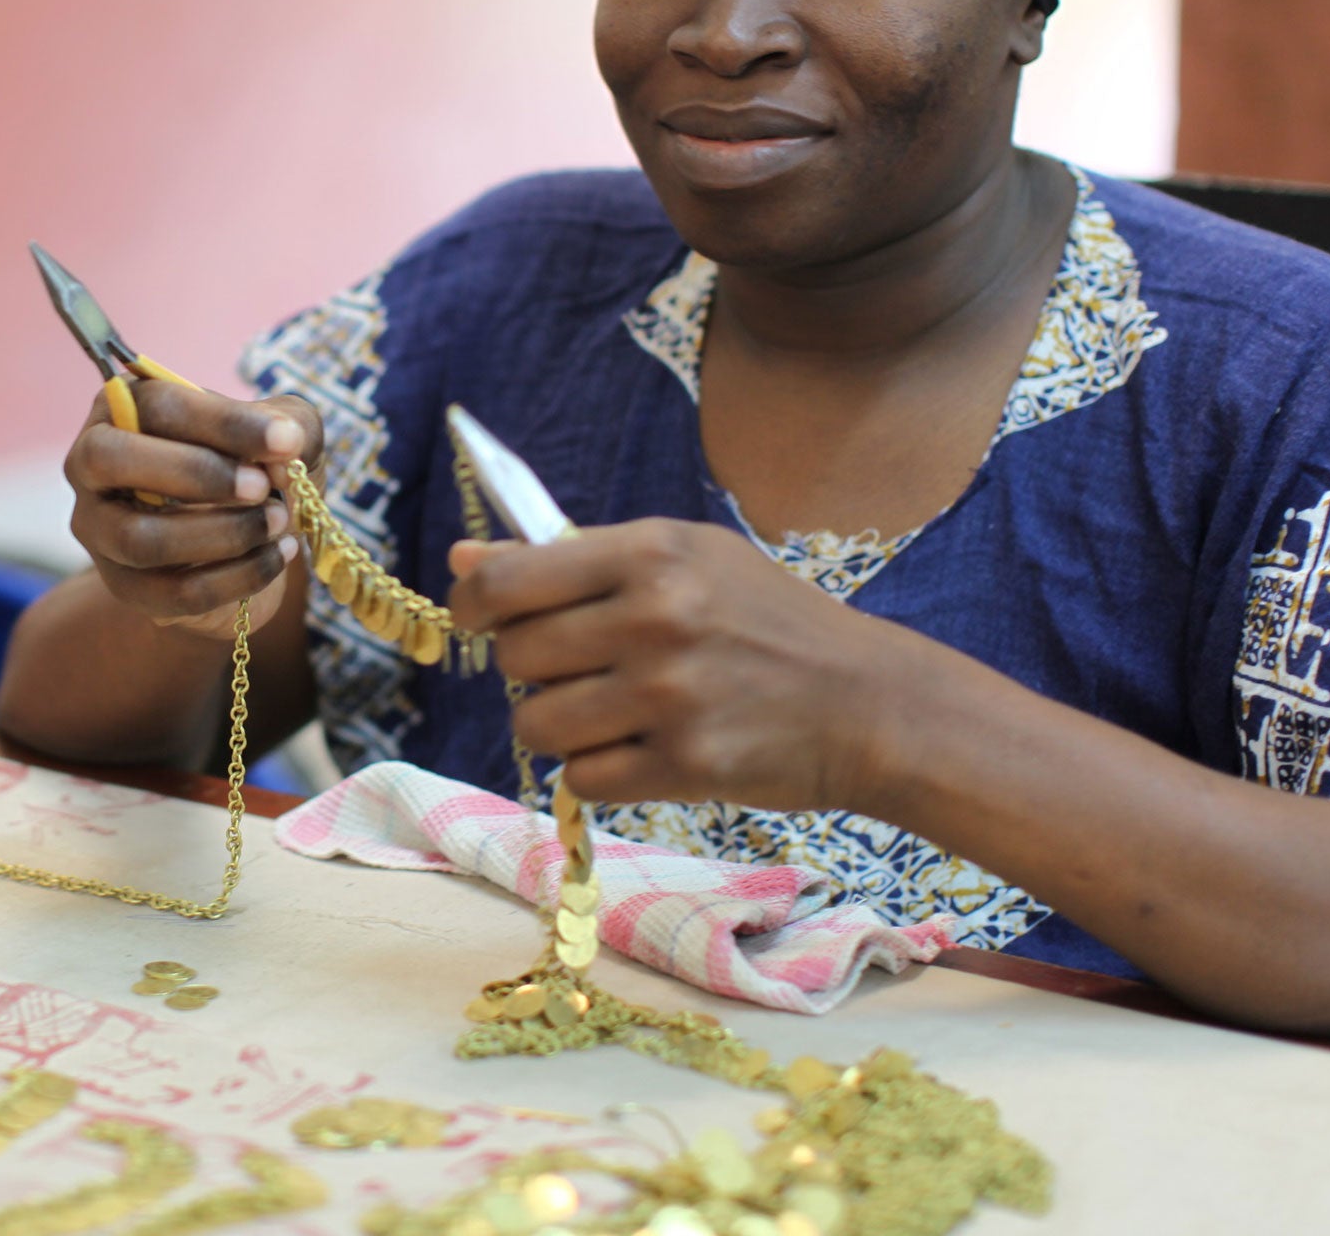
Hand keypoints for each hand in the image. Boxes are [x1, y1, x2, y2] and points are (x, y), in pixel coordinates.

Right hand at [64, 382, 322, 642]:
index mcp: (128, 407)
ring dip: (224, 532)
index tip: (285, 441)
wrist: (252, 536)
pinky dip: (239, 576)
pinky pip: (174, 592)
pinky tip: (279, 555)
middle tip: (263, 486)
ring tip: (280, 521)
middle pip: (109, 459)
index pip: (157, 405)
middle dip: (196, 473)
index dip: (224, 422)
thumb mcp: (287, 434)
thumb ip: (291, 428)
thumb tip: (282, 455)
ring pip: (140, 538)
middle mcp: (92, 463)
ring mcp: (99, 529)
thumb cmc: (260, 467)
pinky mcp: (124, 586)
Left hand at [448, 518, 918, 811]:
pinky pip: (583, 778)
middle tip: (579, 666)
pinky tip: (643, 747)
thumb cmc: (765, 618)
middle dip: (531, 667)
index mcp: (652, 552)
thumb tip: (465, 557)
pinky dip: (600, 769)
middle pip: (515, 656)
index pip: (508, 580)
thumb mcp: (684, 558)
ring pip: (538, 725)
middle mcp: (657, 617)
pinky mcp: (685, 766)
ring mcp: (670, 696)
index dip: (474, 602)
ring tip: (610, 710)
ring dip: (558, 725)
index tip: (482, 616)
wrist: (864, 699)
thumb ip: (573, 558)